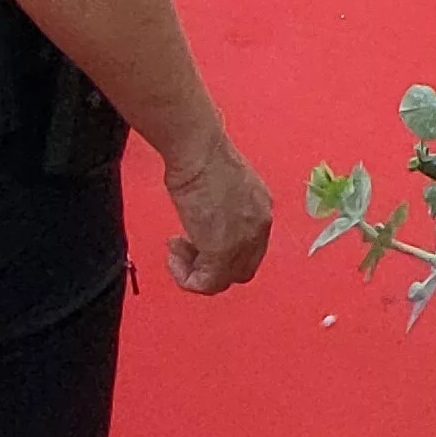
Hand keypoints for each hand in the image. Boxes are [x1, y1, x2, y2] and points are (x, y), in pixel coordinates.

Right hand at [161, 137, 273, 293]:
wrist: (198, 152)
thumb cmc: (201, 157)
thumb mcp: (220, 186)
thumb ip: (221, 209)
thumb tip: (205, 221)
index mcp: (261, 208)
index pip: (250, 247)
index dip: (222, 250)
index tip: (196, 239)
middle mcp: (259, 226)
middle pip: (241, 268)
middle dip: (210, 265)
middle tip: (185, 249)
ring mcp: (244, 242)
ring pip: (224, 279)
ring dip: (195, 272)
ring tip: (176, 252)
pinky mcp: (223, 253)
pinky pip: (207, 284)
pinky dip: (186, 278)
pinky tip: (174, 258)